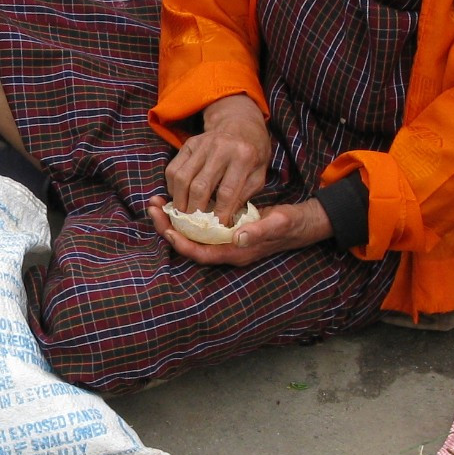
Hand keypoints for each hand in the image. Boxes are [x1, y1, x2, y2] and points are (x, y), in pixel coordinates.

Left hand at [148, 196, 331, 265]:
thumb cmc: (290, 225)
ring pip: (191, 234)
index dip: (182, 243)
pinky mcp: (225, 230)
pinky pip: (199, 226)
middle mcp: (225, 250)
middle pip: (189, 244)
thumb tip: (237, 238)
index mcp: (234, 252)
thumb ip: (259, 232)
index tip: (168, 228)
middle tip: (153, 208)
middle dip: (168, 228)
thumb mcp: (278, 224)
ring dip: (173, 220)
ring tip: (157, 203)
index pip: (201, 253)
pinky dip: (186, 214)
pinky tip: (177, 201)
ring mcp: (224, 241)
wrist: (301, 223)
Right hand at [163, 93, 271, 221]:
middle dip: (195, 210)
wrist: (241, 123)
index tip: (216, 228)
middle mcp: (221, 148)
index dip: (220, 214)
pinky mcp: (188, 144)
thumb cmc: (253, 155)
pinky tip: (179, 197)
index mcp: (243, 156)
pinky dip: (172, 187)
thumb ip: (243, 196)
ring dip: (180, 201)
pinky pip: (173, 169)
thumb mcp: (258, 175)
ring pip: (182, 178)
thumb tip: (225, 220)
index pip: (227, 192)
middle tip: (194, 225)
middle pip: (200, 186)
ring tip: (183, 214)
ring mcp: (201, 144)